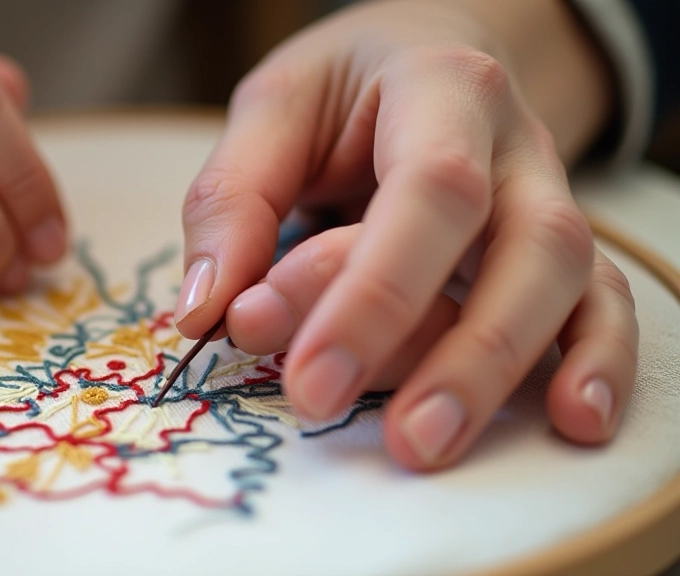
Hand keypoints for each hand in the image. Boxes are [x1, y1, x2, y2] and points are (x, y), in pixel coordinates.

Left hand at [176, 0, 638, 469]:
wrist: (431, 51)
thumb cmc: (347, 87)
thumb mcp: (274, 108)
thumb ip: (233, 197)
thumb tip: (205, 308)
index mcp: (442, 87)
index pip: (430, 191)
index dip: (374, 293)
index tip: (309, 378)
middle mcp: (515, 145)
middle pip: (521, 246)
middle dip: (444, 351)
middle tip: (360, 423)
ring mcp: (549, 197)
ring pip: (563, 283)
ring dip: (498, 374)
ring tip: (427, 445)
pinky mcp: (559, 247)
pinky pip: (604, 302)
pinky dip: (598, 360)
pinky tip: (574, 419)